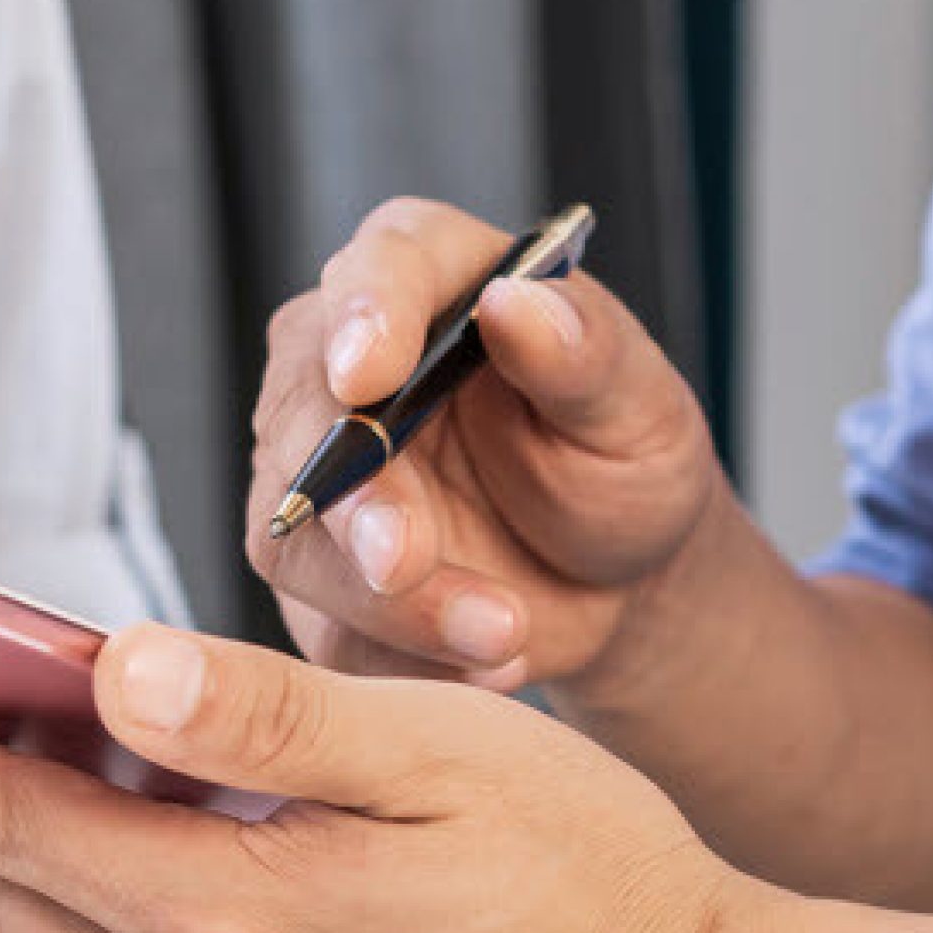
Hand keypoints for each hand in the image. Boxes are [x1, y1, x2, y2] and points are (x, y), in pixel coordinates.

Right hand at [254, 198, 722, 694]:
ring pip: (295, 539)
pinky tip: (481, 661)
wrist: (615, 574)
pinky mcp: (313, 573)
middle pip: (304, 416)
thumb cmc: (621, 462)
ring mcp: (308, 475)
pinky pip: (324, 630)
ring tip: (500, 634)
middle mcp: (341, 369)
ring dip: (388, 603)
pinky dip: (399, 661)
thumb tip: (517, 303)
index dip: (363, 317)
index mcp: (429, 284)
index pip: (375, 271)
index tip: (369, 375)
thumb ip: (583, 354)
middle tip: (404, 561)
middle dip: (354, 499)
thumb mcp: (637, 407)